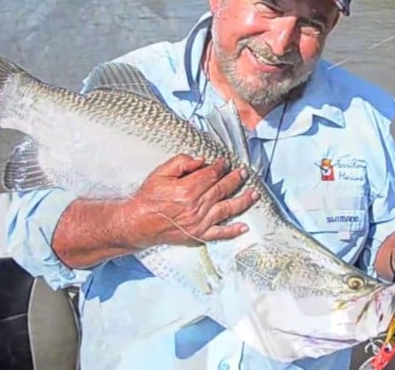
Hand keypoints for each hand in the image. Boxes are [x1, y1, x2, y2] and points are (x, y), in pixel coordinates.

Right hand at [121, 153, 259, 246]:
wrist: (139, 223)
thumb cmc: (149, 197)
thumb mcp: (160, 173)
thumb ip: (181, 163)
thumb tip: (202, 160)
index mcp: (188, 189)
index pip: (212, 175)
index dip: (221, 166)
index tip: (225, 162)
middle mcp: (197, 206)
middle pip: (222, 189)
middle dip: (235, 179)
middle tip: (244, 172)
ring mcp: (200, 222)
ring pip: (227, 209)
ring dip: (243, 201)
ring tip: (254, 194)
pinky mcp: (199, 235)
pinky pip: (220, 233)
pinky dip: (233, 231)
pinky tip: (244, 227)